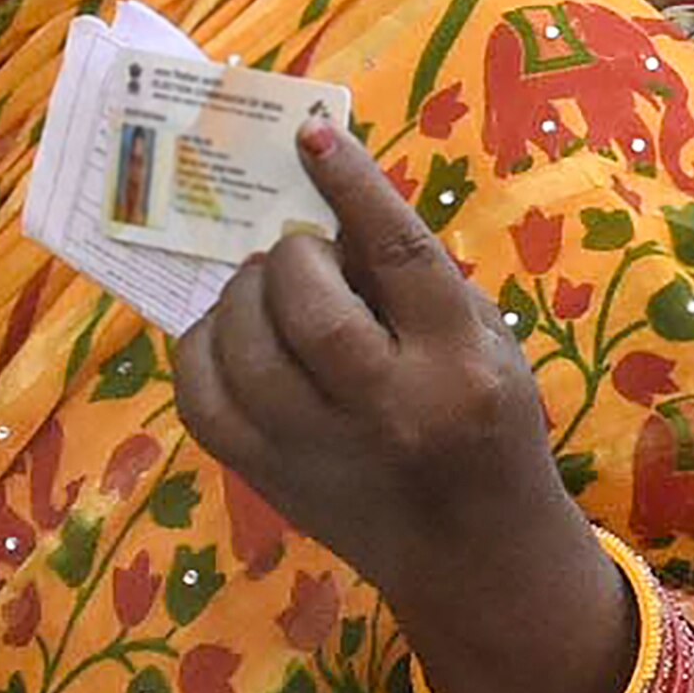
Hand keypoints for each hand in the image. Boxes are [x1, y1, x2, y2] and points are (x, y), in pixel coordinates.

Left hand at [174, 120, 582, 618]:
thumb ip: (420, 286)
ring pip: (243, 350)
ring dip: (242, 297)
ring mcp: (318, 450)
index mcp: (463, 368)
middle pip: (309, 307)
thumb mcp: (490, 348)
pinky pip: (201, 398)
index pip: (404, 259)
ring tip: (265, 290)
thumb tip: (331, 211)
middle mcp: (390, 409)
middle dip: (292, 259)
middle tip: (303, 255)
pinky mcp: (267, 477)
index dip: (354, 190)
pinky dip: (201, 349)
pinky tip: (228, 336)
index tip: (312, 136)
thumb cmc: (493, 430)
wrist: (476, 555)